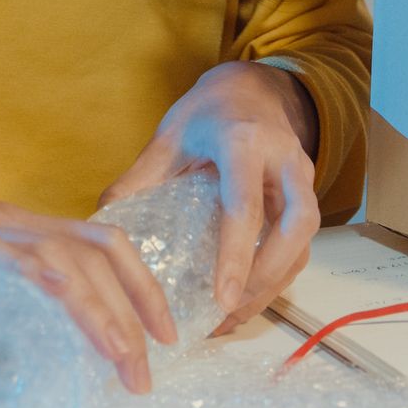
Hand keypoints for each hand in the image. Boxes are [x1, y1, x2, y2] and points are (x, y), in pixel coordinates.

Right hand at [0, 114, 176, 393]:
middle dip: (134, 314)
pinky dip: (46, 288)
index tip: (161, 336)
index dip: (140, 286)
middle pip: (97, 252)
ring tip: (121, 363)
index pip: (99, 243)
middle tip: (146, 372)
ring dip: (103, 314)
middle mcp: (8, 221)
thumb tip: (6, 346)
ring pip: (66, 260)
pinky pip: (9, 260)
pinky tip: (64, 315)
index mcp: (13, 227)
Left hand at [100, 61, 320, 334]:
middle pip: (296, 225)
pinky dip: (277, 278)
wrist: (252, 89)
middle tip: (231, 310)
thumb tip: (102, 223)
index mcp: (244, 142)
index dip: (236, 253)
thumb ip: (139, 177)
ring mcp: (302, 179)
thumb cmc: (207, 113)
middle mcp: (284, 160)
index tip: (223, 297)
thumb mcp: (169, 136)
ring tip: (232, 317)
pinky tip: (245, 302)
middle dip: (268, 274)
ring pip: (305, 241)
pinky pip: (301, 245)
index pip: (245, 203)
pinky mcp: (305, 198)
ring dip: (274, 283)